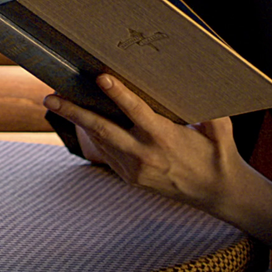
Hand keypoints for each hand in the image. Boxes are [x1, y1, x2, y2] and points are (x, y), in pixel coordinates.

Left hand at [45, 74, 245, 218]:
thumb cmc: (220, 154)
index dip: (118, 94)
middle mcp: (145, 156)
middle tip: (50, 97)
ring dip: (78, 122)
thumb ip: (211, 111)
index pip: (136, 112)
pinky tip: (83, 121)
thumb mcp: (221, 129)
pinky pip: (107, 153)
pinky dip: (94, 136)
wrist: (218, 193)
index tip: (100, 78)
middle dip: (74, 112)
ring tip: (58, 101)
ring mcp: (134, 170)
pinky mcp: (130, 178)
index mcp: (165, 139)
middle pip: (102, 129)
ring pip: (100, 141)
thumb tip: (203, 84)